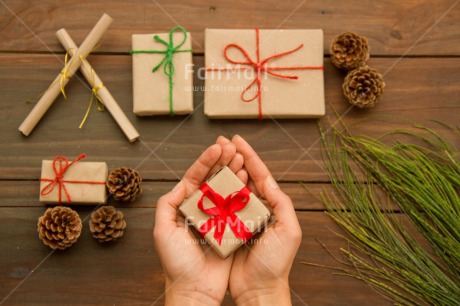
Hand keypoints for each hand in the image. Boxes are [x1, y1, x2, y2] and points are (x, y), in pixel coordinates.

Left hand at [153, 136, 243, 305]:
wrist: (195, 289)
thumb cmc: (176, 263)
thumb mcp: (162, 231)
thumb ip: (167, 205)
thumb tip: (181, 184)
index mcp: (184, 207)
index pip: (195, 177)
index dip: (205, 161)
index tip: (217, 147)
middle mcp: (201, 209)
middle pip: (212, 179)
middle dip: (222, 161)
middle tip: (233, 147)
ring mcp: (216, 217)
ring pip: (226, 189)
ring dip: (233, 171)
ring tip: (241, 157)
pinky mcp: (230, 228)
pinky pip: (237, 206)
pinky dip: (242, 191)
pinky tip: (248, 178)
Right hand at [229, 135, 301, 305]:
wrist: (259, 289)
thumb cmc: (276, 262)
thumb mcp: (288, 230)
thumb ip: (281, 203)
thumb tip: (267, 179)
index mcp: (272, 205)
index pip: (260, 174)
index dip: (249, 156)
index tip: (236, 140)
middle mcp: (256, 208)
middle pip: (244, 176)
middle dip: (233, 157)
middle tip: (221, 141)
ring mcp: (240, 217)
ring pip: (230, 187)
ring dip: (223, 170)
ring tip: (213, 154)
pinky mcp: (227, 227)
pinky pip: (219, 205)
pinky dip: (214, 191)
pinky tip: (206, 181)